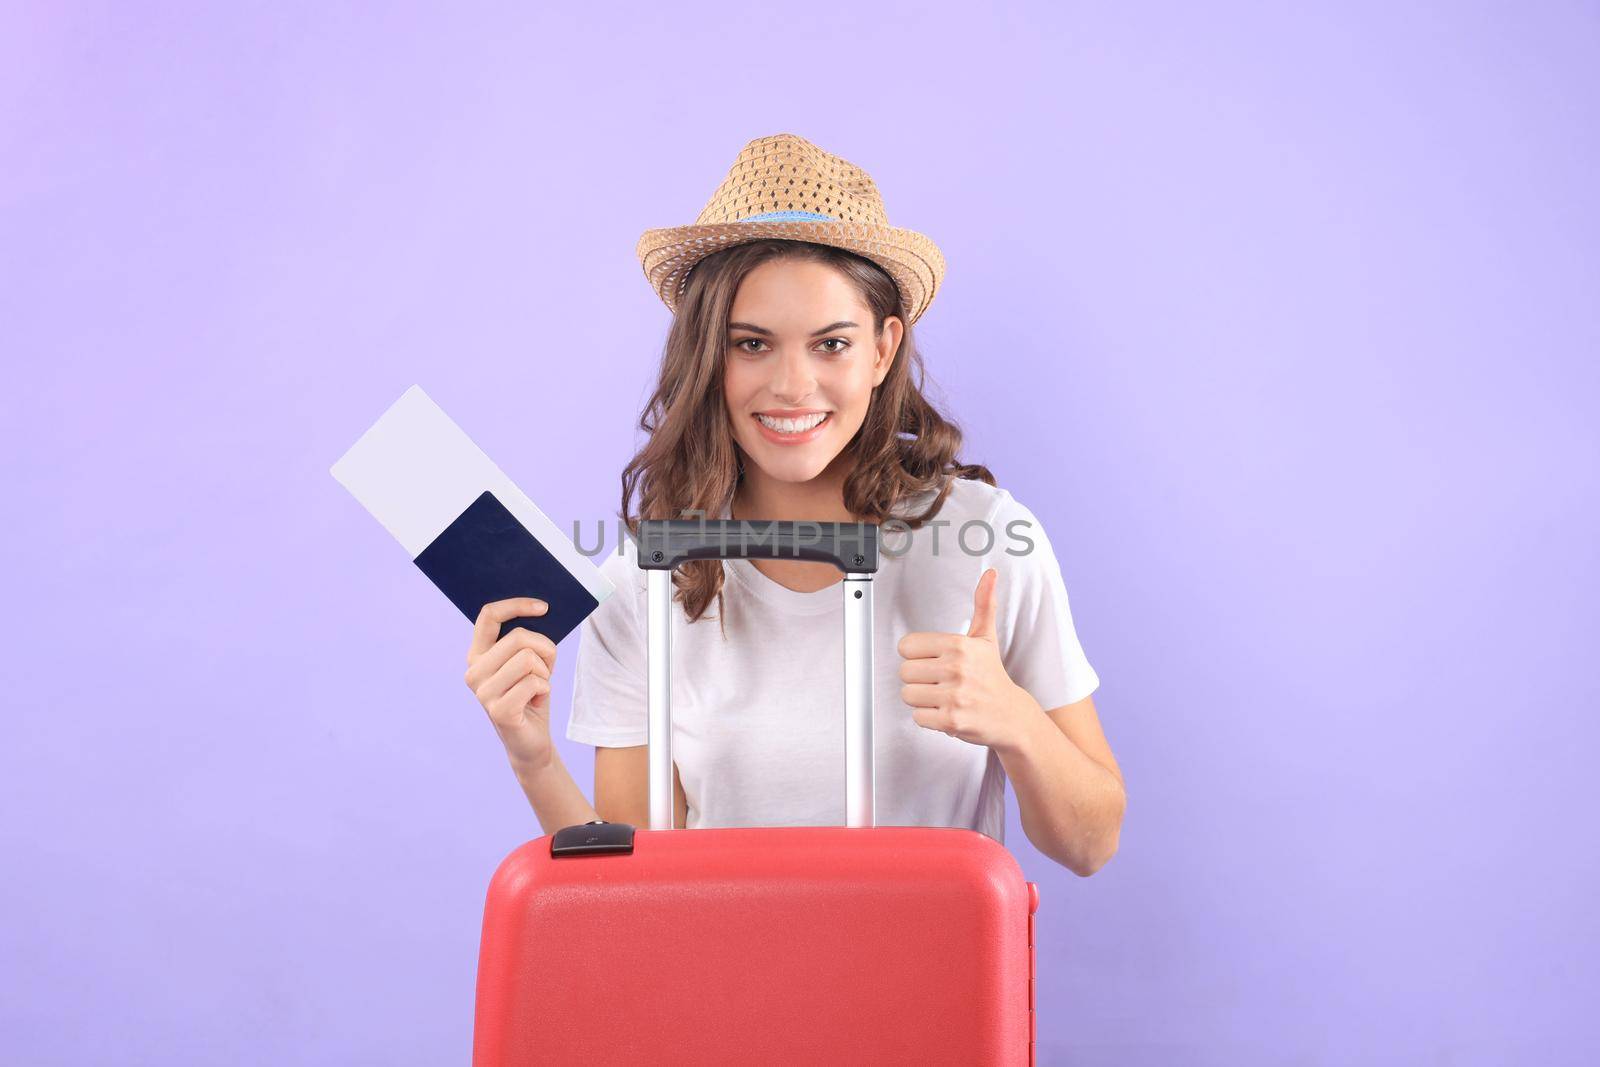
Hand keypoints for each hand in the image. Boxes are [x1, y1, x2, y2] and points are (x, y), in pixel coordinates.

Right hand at [464, 597, 557, 770]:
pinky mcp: (499, 710)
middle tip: (545, 669)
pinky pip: (535, 682)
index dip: (517, 605)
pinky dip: (545, 689)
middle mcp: (474, 672)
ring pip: (529, 659)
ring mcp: (483, 692)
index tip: (544, 607)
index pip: (489, 615)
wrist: (531, 741)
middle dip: (544, 649)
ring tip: (537, 687)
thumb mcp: (530, 662)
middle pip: (519, 637)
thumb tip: (541, 611)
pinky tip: (536, 701)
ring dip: (545, 672)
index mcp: (477, 655)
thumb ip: (528, 640)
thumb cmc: (532, 695)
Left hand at [897, 568, 1036, 749]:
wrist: (1011, 715)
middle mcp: (956, 668)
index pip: (906, 646)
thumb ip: (984, 604)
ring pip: (908, 695)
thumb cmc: (992, 676)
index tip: (934, 660)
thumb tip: (990, 574)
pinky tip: (946, 711)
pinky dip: (929, 718)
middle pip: (904, 671)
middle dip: (918, 678)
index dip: (917, 655)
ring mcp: (954, 696)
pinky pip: (917, 717)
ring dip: (922, 699)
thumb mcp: (986, 638)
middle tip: (939, 680)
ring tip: (943, 696)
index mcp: (959, 645)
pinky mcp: (951, 721)